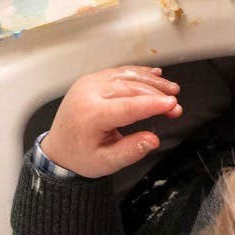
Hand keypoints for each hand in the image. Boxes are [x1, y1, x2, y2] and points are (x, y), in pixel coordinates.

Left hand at [41, 66, 181, 178]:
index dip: (152, 104)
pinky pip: (118, 72)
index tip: (173, 105)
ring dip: (151, 81)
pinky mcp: (92, 79)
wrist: (59, 150)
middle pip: (129, 88)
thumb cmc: (81, 156)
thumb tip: (153, 140)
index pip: (127, 106)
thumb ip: (131, 151)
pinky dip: (138, 74)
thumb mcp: (106, 162)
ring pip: (126, 76)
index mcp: (89, 115)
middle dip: (156, 95)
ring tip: (171, 89)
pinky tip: (155, 75)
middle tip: (176, 105)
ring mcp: (88, 83)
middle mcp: (87, 94)